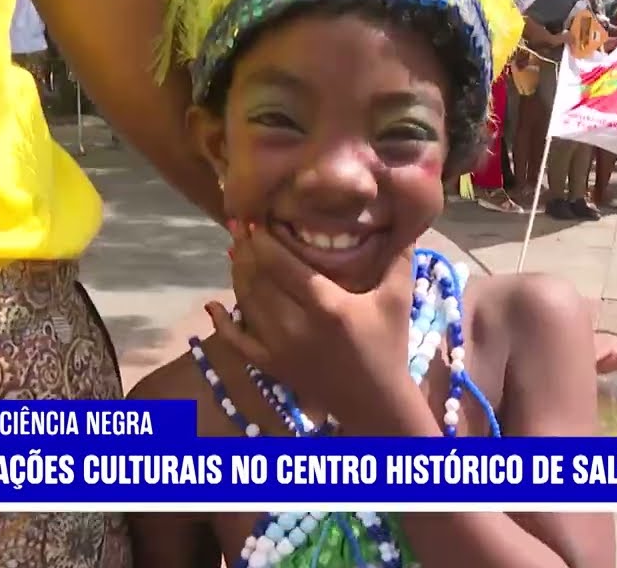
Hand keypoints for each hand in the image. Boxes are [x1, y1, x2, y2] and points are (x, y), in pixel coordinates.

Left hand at [210, 222, 417, 427]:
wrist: (375, 400)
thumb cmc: (388, 345)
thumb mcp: (398, 298)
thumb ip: (400, 256)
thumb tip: (403, 215)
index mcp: (327, 305)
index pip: (282, 264)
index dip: (263, 239)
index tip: (256, 216)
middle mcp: (296, 325)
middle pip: (258, 279)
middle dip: (245, 249)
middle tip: (239, 225)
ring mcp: (278, 347)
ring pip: (246, 302)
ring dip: (237, 274)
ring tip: (235, 250)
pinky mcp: (270, 365)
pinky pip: (237, 342)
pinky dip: (222, 323)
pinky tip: (213, 305)